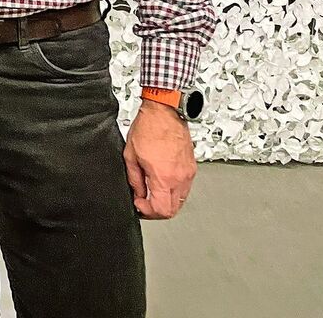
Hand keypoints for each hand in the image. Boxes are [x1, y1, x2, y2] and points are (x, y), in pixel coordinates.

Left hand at [123, 100, 195, 218]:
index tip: (139, 203)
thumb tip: (138, 194)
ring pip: (181, 200)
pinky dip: (173, 190)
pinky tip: (162, 181)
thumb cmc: (148, 128)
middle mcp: (180, 178)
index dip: (147, 211)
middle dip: (157, 210)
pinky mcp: (192, 167)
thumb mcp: (131, 156)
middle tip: (144, 202)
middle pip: (174, 210)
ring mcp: (188, 173)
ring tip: (152, 191)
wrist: (165, 111)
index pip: (162, 211)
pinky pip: (185, 188)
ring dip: (166, 201)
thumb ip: (135, 180)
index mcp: (164, 177)